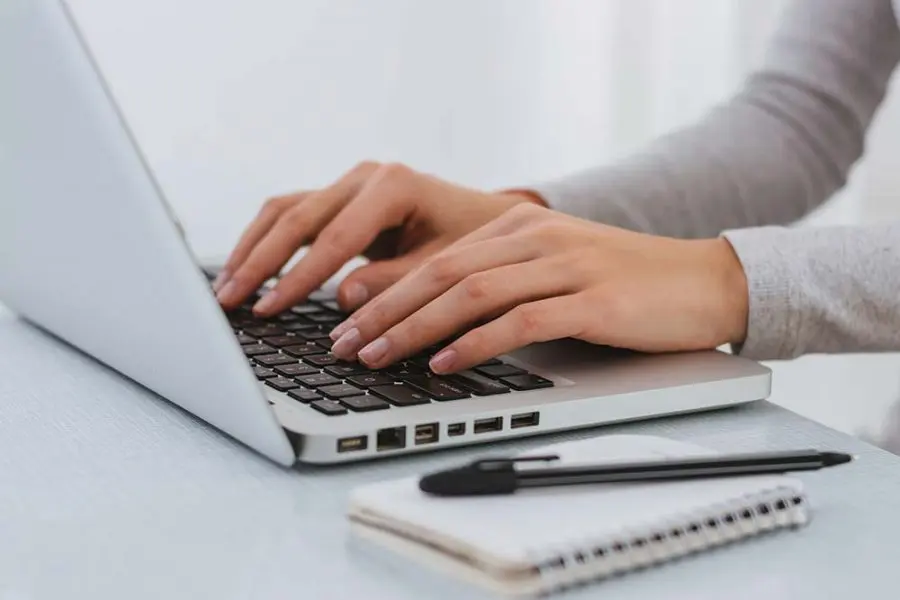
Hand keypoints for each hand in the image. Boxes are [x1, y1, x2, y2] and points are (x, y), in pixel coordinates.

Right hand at [213, 161, 544, 314]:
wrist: (490, 220)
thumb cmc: (476, 244)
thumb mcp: (446, 266)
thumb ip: (397, 282)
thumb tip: (344, 299)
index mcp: (394, 185)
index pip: (335, 237)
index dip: (298, 277)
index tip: (269, 309)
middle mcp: (366, 176)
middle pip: (297, 216)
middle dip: (259, 262)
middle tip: (227, 302)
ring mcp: (350, 183)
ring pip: (285, 210)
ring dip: (252, 249)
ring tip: (224, 290)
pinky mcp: (342, 199)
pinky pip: (293, 216)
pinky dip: (266, 242)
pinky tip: (246, 272)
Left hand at [328, 203, 749, 372]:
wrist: (708, 281)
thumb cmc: (626, 285)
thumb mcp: (556, 268)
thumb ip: (502, 281)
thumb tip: (436, 319)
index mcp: (521, 225)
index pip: (437, 259)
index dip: (385, 292)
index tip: (347, 324)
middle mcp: (536, 237)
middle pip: (441, 272)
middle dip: (384, 311)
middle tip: (344, 345)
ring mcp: (565, 265)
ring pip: (471, 292)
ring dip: (415, 328)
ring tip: (376, 357)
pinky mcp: (592, 300)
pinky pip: (520, 320)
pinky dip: (475, 343)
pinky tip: (443, 363)